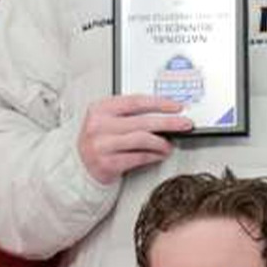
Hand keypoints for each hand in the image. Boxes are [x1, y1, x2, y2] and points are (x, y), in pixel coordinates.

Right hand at [77, 95, 191, 183]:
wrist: (81, 165)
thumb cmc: (101, 140)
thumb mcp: (109, 120)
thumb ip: (131, 114)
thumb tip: (166, 112)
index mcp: (100, 109)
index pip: (136, 101)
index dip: (160, 103)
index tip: (177, 106)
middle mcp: (98, 125)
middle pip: (143, 121)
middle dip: (169, 123)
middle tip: (185, 124)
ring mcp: (101, 145)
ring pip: (142, 140)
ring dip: (162, 143)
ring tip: (169, 145)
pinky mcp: (106, 163)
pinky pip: (138, 157)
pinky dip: (153, 156)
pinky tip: (159, 155)